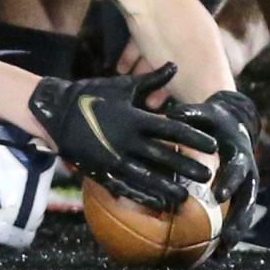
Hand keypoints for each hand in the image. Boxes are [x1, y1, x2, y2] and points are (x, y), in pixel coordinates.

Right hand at [28, 63, 215, 211]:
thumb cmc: (92, 95)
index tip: (212, 145)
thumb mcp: (121, 85)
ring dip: (169, 187)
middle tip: (208, 175)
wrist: (56, 112)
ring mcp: (114, 158)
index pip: (171, 128)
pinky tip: (159, 204)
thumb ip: (150, 80)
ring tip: (186, 197)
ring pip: (148, 177)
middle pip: (164, 156)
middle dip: (187, 166)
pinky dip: (144, 197)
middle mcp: (127, 140)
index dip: (193, 137)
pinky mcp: (102, 171)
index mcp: (134, 117)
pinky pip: (126, 188)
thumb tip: (174, 65)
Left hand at [164, 89, 259, 250]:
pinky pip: (236, 220)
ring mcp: (247, 190)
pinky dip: (227, 236)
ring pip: (246, 216)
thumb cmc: (214, 121)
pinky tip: (214, 257)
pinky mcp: (241, 199)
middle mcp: (249, 175)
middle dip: (238, 220)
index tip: (219, 195)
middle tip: (226, 237)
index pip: (238, 170)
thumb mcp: (205, 114)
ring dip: (236, 235)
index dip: (230, 182)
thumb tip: (171, 115)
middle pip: (248, 201)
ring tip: (222, 254)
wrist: (234, 125)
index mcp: (241, 155)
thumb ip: (191, 115)